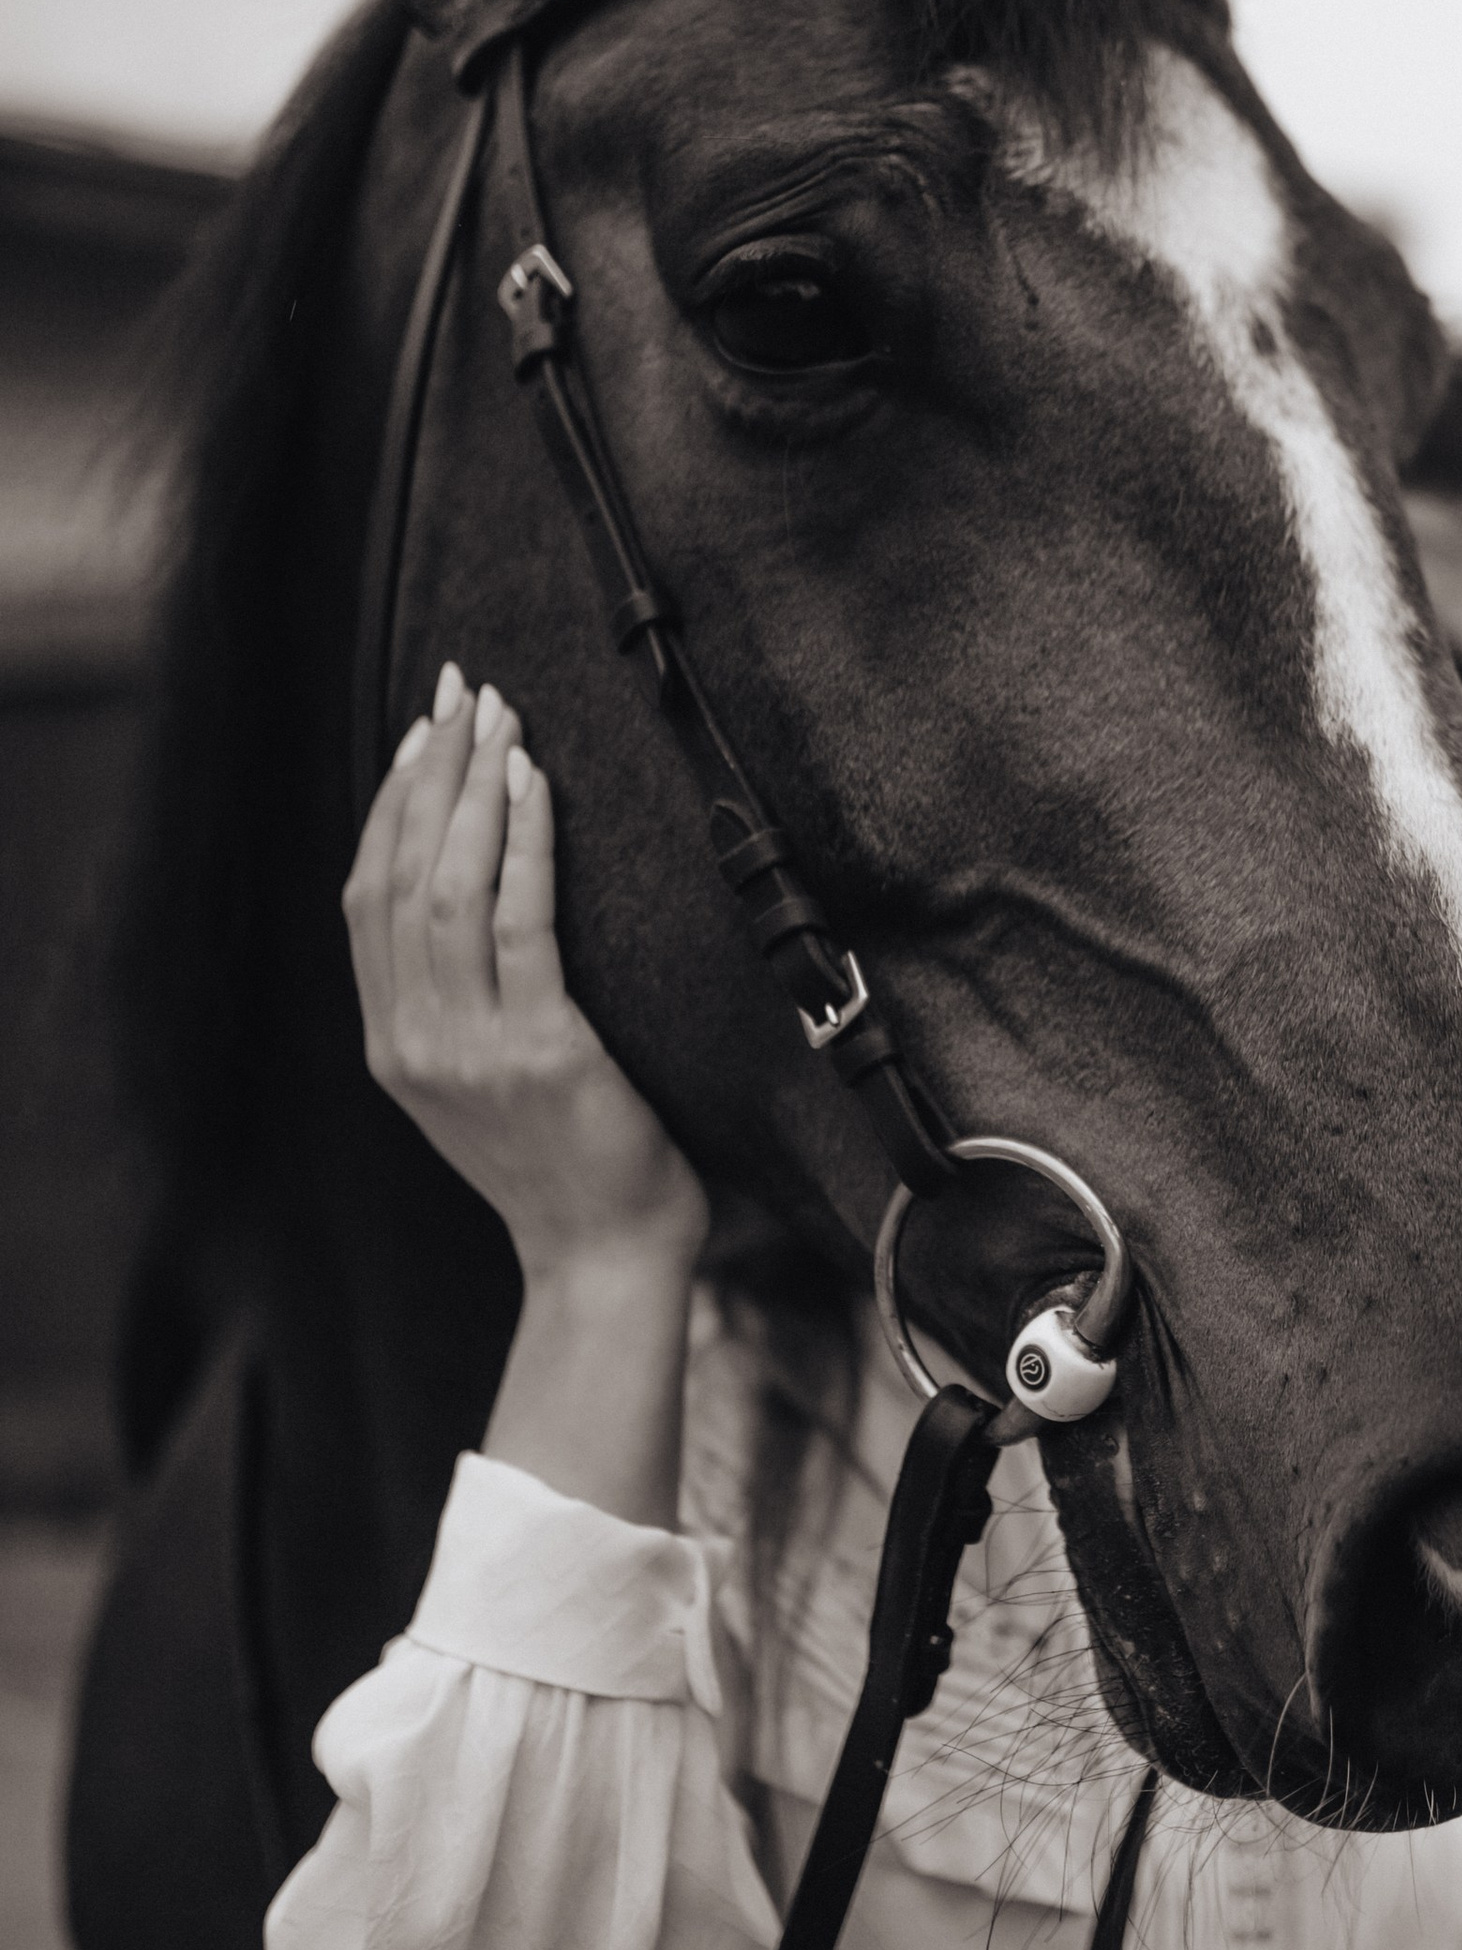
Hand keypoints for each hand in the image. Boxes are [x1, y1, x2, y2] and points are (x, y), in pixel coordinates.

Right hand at [342, 661, 706, 1286]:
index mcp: (391, 1043)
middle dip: (431, 772)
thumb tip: (472, 889)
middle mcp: (412, 1041)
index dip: (391, 804)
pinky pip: (521, 925)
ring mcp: (469, 1050)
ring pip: (448, 890)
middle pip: (399, 876)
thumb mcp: (480, 1080)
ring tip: (501, 720)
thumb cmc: (567, 1160)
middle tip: (464, 692)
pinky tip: (538, 787)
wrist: (606, 1257)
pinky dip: (524, 844)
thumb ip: (459, 1000)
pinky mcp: (540, 1053)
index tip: (422, 729)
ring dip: (474, 792)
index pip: (367, 897)